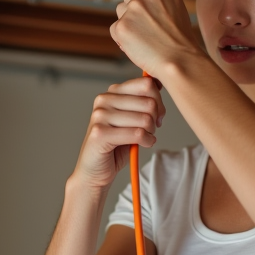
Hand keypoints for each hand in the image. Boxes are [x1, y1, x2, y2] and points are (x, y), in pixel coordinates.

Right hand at [72, 75, 165, 190]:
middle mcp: (103, 100)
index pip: (146, 84)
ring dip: (151, 132)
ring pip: (145, 119)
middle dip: (156, 119)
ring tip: (144, 138)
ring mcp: (100, 116)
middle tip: (151, 130)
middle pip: (149, 102)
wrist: (95, 172)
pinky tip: (142, 144)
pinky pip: (137, 133)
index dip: (159, 100)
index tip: (158, 115)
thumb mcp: (132, 118)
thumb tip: (159, 82)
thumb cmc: (115, 146)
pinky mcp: (100, 133)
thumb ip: (142, 100)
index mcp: (111, 92)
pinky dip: (146, 141)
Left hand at [110, 0, 204, 78]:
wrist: (180, 62)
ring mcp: (134, 8)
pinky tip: (139, 46)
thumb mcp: (177, 8)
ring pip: (121, 11)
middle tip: (149, 28)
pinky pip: (115, 29)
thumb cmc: (180, 41)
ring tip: (146, 38)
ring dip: (128, 22)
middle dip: (133, 9)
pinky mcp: (122, 26)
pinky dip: (123, 39)